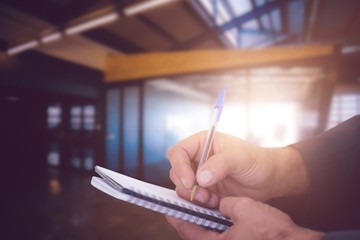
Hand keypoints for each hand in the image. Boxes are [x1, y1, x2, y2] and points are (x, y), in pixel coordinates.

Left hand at [166, 197, 323, 239]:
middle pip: (194, 231)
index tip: (169, 204)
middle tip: (185, 198)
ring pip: (206, 232)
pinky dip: (216, 221)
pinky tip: (219, 209)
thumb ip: (224, 203)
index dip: (176, 214)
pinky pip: (218, 234)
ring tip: (201, 200)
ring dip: (203, 217)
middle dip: (189, 214)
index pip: (185, 228)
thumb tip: (219, 203)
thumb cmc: (273, 232)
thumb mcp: (243, 209)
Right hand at [167, 131, 307, 207]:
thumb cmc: (256, 160)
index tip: (189, 181)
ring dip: (193, 196)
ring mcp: (201, 175)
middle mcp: (198, 158)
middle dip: (186, 185)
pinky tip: (216, 203)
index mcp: (203, 143)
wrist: (269, 178)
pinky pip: (194, 198)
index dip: (179, 166)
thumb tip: (201, 177)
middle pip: (177, 171)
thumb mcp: (240, 158)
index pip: (179, 152)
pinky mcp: (206, 190)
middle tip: (202, 194)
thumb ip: (220, 164)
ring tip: (211, 199)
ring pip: (183, 187)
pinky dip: (200, 204)